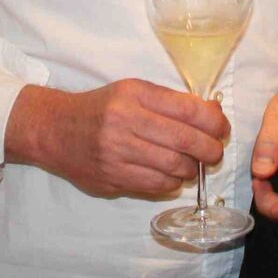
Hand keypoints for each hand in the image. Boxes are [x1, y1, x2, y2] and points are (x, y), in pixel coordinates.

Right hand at [6, 79, 229, 198]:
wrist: (55, 130)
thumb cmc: (101, 108)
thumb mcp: (133, 92)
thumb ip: (170, 102)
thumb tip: (212, 114)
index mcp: (134, 94)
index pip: (188, 110)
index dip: (214, 122)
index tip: (222, 128)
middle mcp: (125, 121)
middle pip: (185, 140)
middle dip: (210, 150)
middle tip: (214, 152)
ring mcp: (117, 152)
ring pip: (174, 167)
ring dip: (192, 169)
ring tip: (192, 165)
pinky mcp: (112, 177)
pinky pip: (157, 185)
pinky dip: (172, 183)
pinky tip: (172, 176)